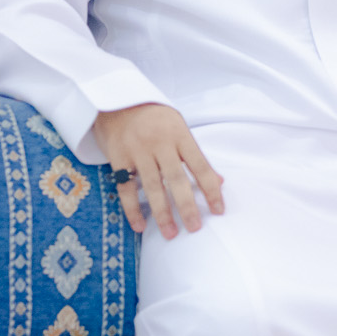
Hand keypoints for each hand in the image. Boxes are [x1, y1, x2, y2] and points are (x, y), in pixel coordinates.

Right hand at [91, 104, 225, 238]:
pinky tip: (140, 226)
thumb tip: (220, 183)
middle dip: (187, 205)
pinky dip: (132, 209)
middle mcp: (159, 142)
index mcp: (179, 134)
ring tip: (171, 233)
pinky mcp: (118, 157)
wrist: (117, 102)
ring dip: (162, 213)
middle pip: (176, 178)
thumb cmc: (154, 119)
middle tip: (195, 228)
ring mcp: (137, 150)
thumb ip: (196, 156)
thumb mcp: (179, 128)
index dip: (211, 189)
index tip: (219, 210)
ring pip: (152, 186)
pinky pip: (126, 188)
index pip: (200, 165)